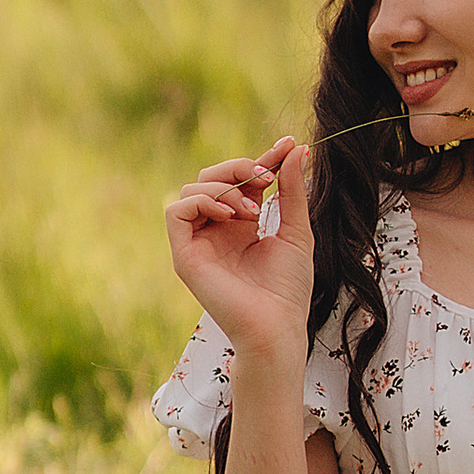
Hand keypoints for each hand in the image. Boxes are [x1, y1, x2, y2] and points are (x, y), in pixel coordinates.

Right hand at [165, 137, 315, 360]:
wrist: (277, 327)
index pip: (242, 180)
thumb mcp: (297, 230)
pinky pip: (176, 211)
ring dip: (224, 187)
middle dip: (240, 167)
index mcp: (240, 225)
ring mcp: (198, 242)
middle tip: (266, 178)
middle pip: (211, 176)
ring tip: (252, 211)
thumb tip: (295, 149)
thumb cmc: (288, 289)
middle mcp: (216, 230)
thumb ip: (291, 190)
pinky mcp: (184, 255)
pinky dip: (202, 202)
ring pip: (192, 188)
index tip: (286, 146)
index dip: (261, 159)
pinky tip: (230, 217)